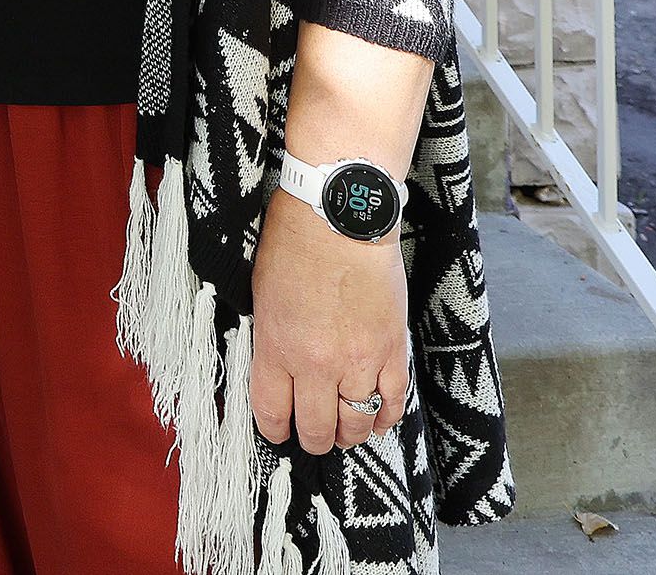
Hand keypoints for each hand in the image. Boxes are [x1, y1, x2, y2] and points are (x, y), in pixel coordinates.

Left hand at [248, 187, 407, 454]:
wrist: (340, 216)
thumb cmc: (295, 243)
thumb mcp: (263, 295)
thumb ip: (271, 339)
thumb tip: (277, 368)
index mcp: (276, 348)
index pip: (272, 412)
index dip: (276, 431)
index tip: (280, 433)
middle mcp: (316, 364)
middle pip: (316, 428)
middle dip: (314, 439)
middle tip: (316, 436)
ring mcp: (357, 360)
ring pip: (356, 423)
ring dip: (350, 433)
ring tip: (346, 430)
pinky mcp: (391, 350)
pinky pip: (392, 402)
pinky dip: (385, 418)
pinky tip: (378, 419)